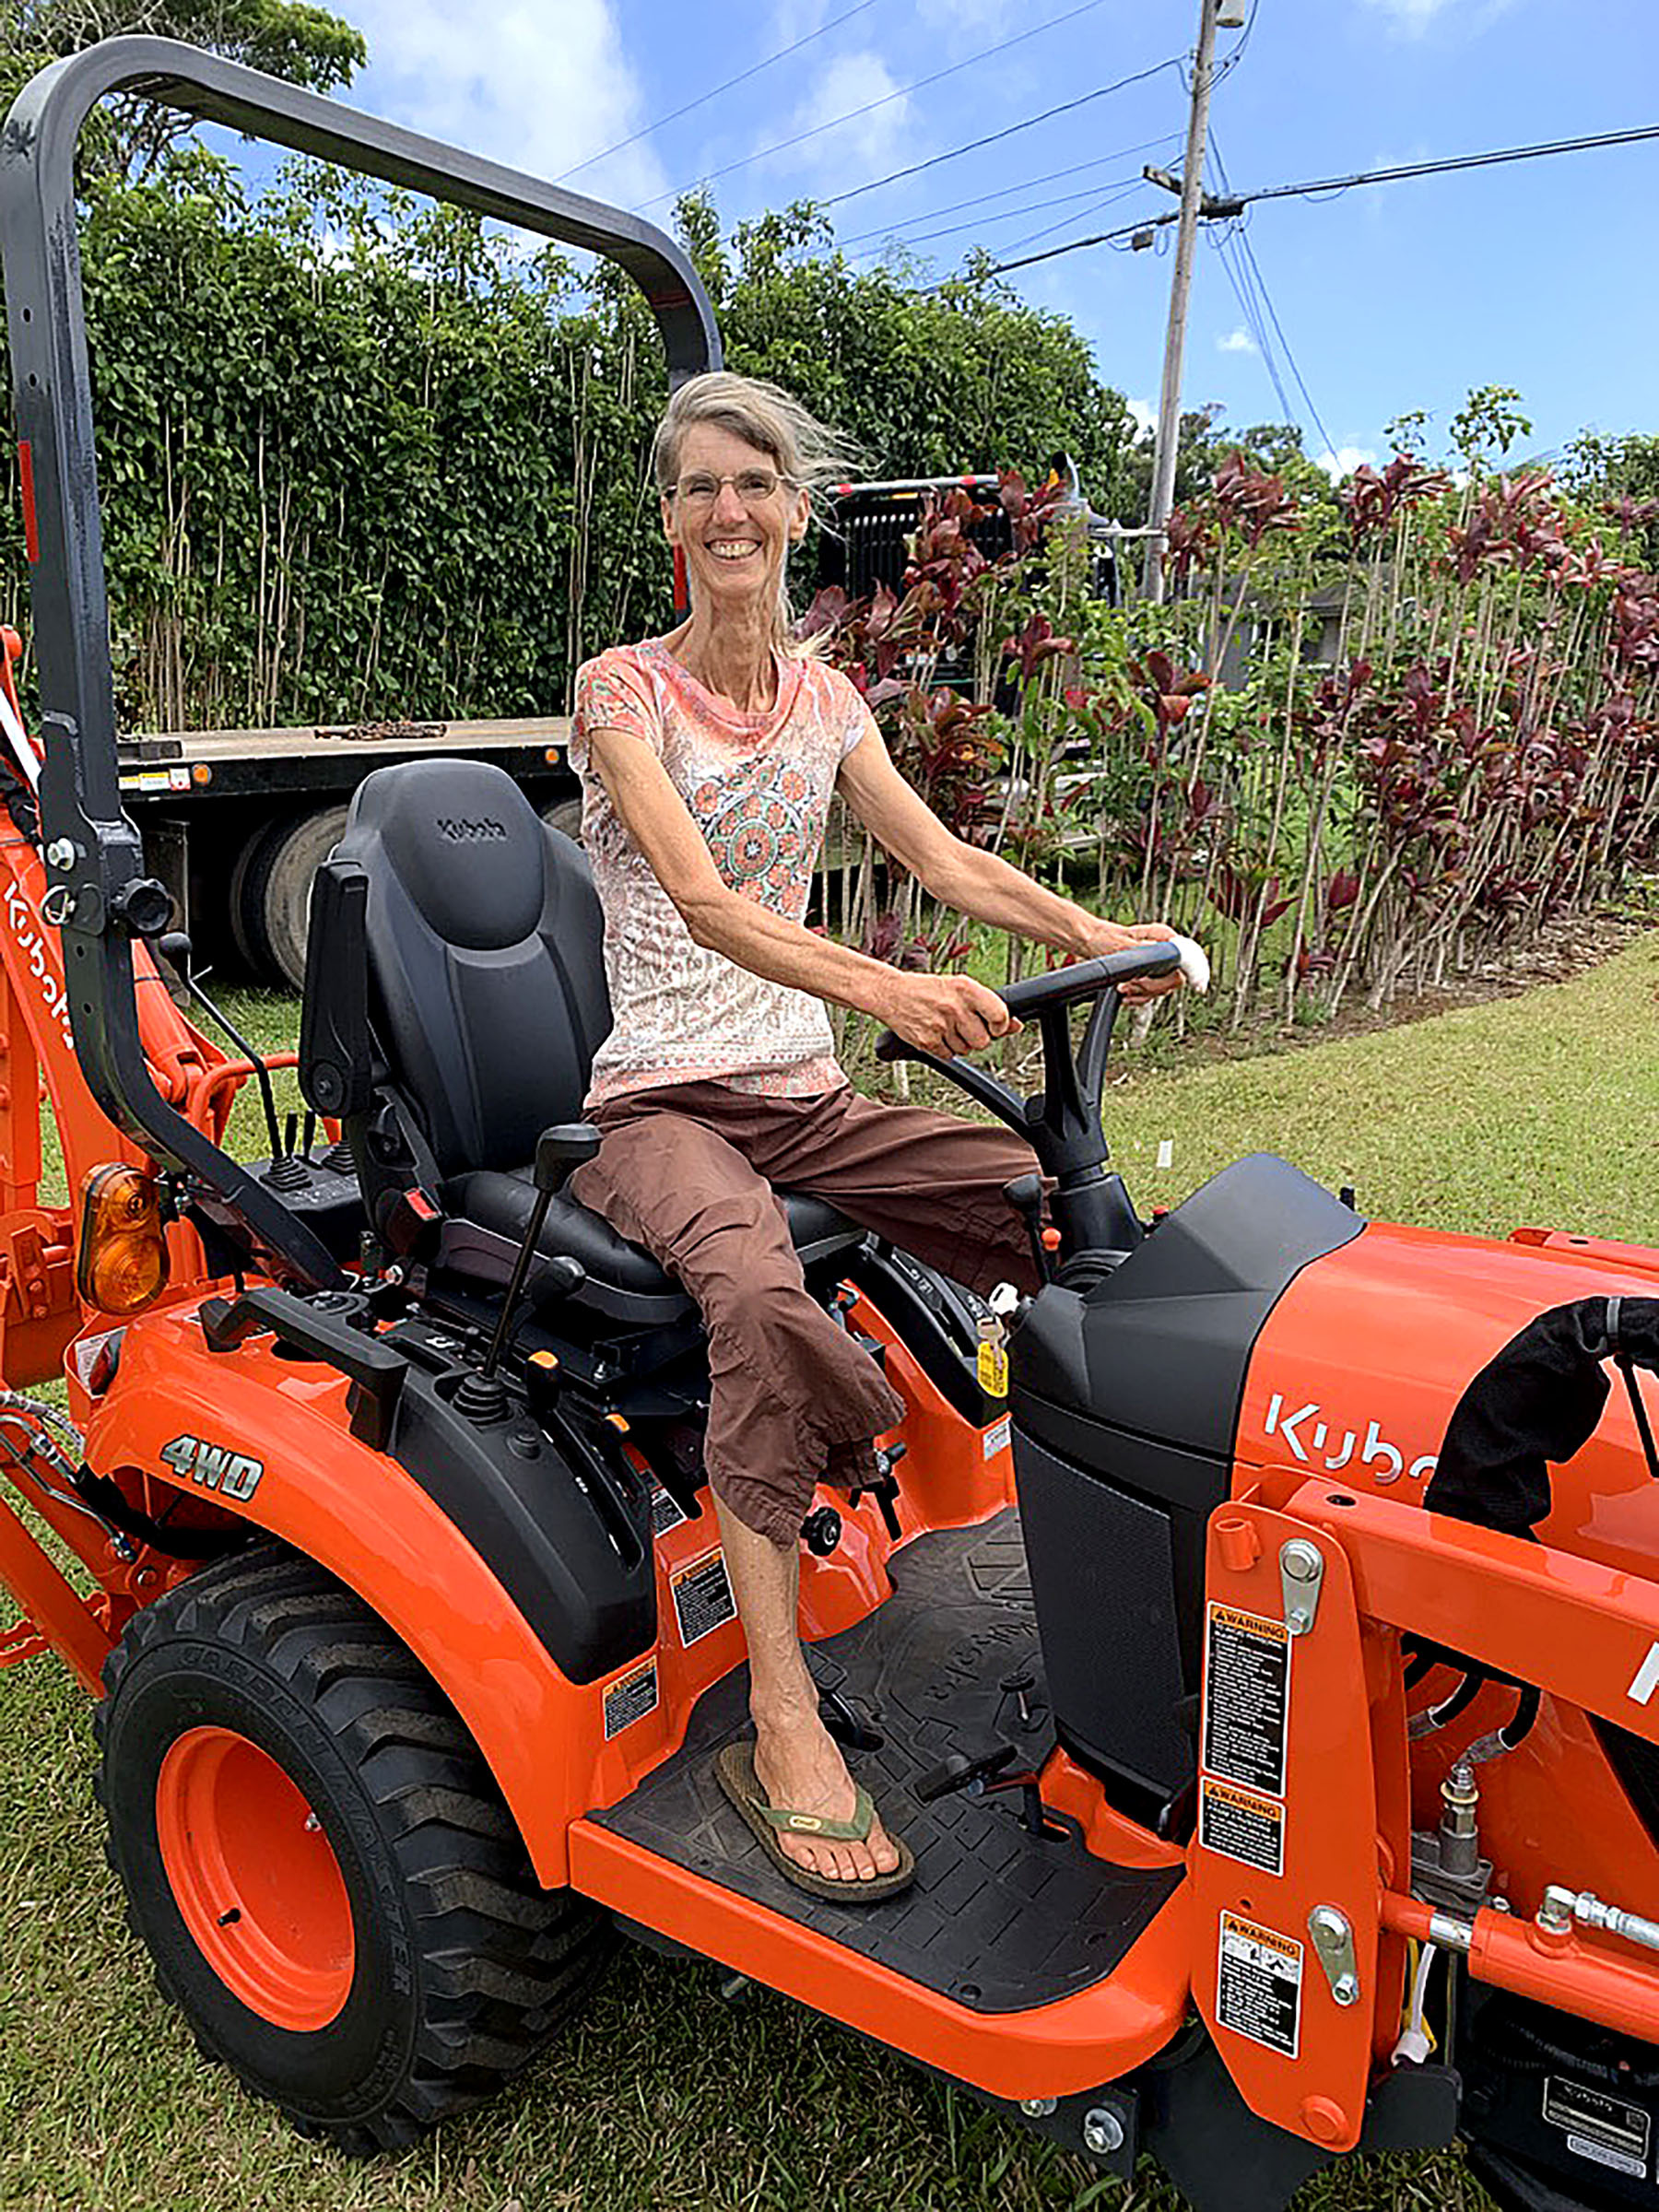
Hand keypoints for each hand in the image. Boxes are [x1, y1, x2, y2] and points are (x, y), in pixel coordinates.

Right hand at [881, 971, 1019, 1057]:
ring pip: (966, 1050)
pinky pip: (949, 1055)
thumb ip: (988, 1006)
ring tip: (946, 1026)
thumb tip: (1015, 1025)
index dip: (1001, 1026)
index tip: (995, 1026)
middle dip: (976, 1037)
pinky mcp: (927, 1041)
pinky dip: (944, 1048)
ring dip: (960, 1043)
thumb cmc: (927, 989)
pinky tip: (936, 1033)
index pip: (999, 1015)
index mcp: (966, 988)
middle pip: (983, 1040)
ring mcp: (940, 1025)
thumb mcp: (959, 988)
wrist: (891, 993)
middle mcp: (954, 1006)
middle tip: (964, 1026)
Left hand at [1076, 918, 1184, 1004]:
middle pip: (1174, 979)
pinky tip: (1126, 995)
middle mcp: (1163, 949)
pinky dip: (1138, 997)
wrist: (1087, 943)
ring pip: (1162, 988)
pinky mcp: (1146, 974)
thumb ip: (1148, 953)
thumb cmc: (1103, 938)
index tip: (1198, 987)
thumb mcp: (1125, 946)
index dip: (1194, 974)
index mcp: (1164, 937)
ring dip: (1142, 993)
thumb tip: (1166, 958)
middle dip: (1152, 987)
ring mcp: (1155, 962)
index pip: (1188, 960)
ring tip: (1122, 988)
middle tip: (1130, 985)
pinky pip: (1150, 993)